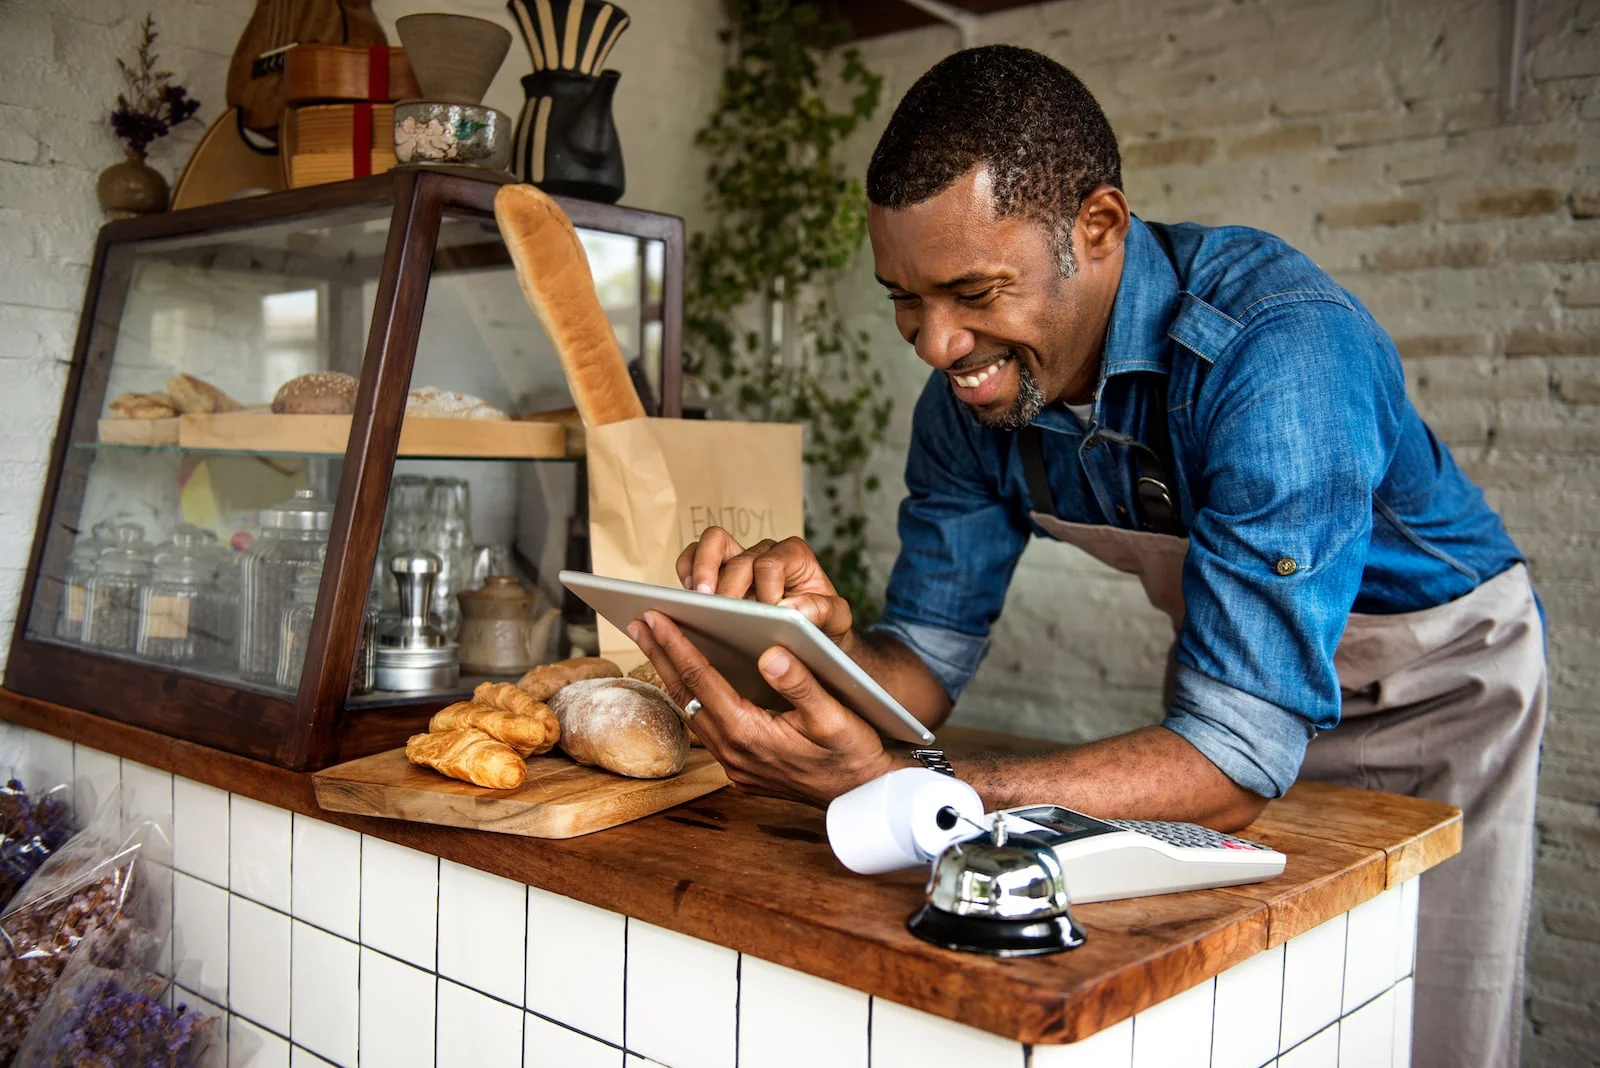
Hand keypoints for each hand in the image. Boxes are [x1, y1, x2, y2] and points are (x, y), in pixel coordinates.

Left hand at [628, 610, 896, 806]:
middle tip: (637, 621)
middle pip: (686, 695)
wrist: (863, 795)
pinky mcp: (741, 769)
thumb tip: (770, 653)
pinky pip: (707, 728)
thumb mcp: (835, 715)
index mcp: (750, 733)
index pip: (702, 680)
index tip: (654, 616)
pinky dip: (693, 698)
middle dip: (660, 655)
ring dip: (673, 676)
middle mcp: (733, 752)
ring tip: (656, 644)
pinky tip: (690, 680)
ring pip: (692, 712)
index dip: (676, 644)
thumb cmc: (854, 752)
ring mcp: (734, 764)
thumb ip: (801, 684)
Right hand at [677, 527, 854, 646]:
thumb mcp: (836, 620)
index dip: (765, 590)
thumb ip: (823, 611)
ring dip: (701, 569)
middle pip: (738, 556)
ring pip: (712, 543)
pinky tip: (689, 599)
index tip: (768, 615)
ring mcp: (738, 559)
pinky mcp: (717, 574)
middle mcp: (765, 552)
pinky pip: (693, 558)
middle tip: (723, 610)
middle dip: (729, 584)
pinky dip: (687, 571)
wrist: (812, 635)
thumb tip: (792, 608)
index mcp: (794, 556)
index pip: (770, 564)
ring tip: (698, 599)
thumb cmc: (823, 625)